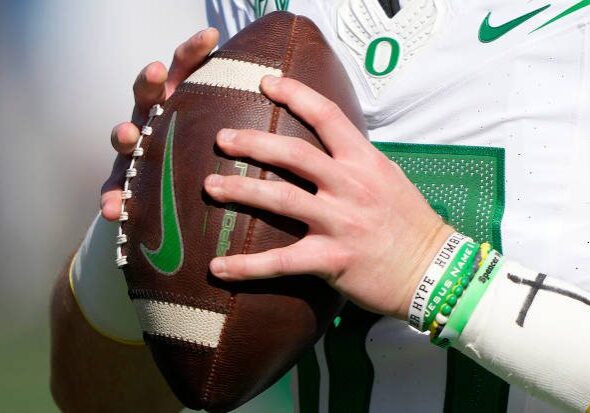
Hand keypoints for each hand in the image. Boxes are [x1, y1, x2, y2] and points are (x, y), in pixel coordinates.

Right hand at [101, 28, 218, 219]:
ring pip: (124, 136)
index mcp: (176, 102)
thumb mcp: (215, 134)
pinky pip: (114, 186)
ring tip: (128, 135)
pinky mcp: (123, 179)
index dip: (193, 51)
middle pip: (146, 94)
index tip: (211, 36)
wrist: (174, 194)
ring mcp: (135, 147)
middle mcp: (152, 119)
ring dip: (123, 133)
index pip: (183, 69)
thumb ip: (233, 118)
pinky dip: (111, 196)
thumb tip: (276, 94)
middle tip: (157, 72)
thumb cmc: (200, 154)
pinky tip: (111, 208)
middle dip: (149, 82)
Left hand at [205, 76, 453, 319]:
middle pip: (292, 154)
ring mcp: (339, 222)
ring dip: (239, 190)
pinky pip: (280, 261)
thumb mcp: (389, 179)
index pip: (327, 116)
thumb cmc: (411, 224)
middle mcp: (350, 186)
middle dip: (252, 143)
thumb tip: (328, 147)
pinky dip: (246, 266)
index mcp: (365, 162)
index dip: (295, 94)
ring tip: (210, 186)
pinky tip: (218, 267)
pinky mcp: (330, 259)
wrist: (432, 270)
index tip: (266, 83)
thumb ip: (357, 161)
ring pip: (280, 199)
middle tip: (221, 139)